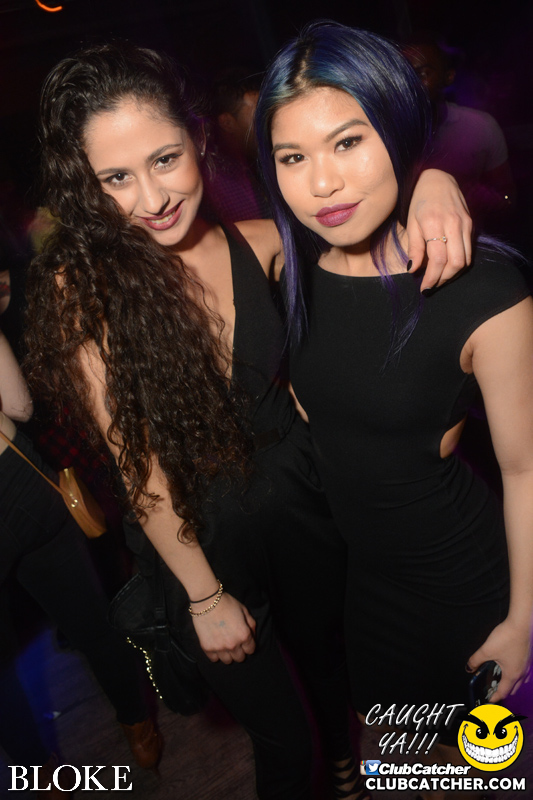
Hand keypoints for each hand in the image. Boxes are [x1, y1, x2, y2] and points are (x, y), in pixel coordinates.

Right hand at [191, 592, 256, 664]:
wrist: (207, 601)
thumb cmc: (227, 603)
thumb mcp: (244, 610)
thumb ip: (251, 625)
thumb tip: (252, 636)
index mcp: (244, 635)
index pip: (251, 650)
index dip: (248, 645)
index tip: (243, 641)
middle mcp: (233, 644)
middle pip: (240, 658)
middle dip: (239, 651)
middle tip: (234, 642)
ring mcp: (219, 648)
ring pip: (227, 661)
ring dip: (227, 654)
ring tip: (224, 645)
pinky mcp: (207, 648)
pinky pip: (214, 659)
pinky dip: (215, 654)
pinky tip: (215, 645)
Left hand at [406, 169, 472, 290]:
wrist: (438, 178)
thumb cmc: (420, 201)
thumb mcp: (411, 223)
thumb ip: (414, 247)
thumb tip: (413, 270)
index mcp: (434, 223)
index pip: (438, 259)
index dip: (432, 278)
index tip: (424, 288)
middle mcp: (453, 224)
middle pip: (456, 263)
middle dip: (443, 279)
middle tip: (431, 285)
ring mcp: (465, 224)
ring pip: (465, 260)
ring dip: (452, 274)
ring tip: (439, 277)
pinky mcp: (471, 225)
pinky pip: (469, 251)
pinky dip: (459, 263)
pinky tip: (447, 265)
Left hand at [467, 619, 530, 702]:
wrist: (521, 624)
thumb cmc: (506, 638)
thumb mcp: (486, 650)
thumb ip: (476, 660)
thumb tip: (468, 667)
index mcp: (512, 675)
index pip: (503, 692)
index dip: (495, 698)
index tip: (490, 701)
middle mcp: (522, 673)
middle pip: (513, 689)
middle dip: (504, 692)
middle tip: (494, 691)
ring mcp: (526, 666)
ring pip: (520, 681)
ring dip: (512, 684)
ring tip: (502, 681)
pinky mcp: (528, 658)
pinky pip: (523, 673)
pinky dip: (517, 675)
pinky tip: (511, 667)